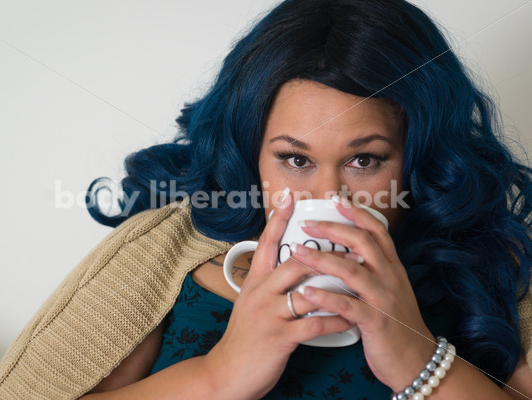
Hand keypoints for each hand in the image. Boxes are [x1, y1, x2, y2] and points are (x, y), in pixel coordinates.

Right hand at [206, 190, 354, 399]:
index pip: (266, 243)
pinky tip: (351, 320)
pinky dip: (336, 321)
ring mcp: (269, 314)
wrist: (228, 372)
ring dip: (339, 286)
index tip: (290, 197)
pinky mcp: (279, 337)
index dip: (277, 219)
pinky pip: (314, 324)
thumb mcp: (251, 303)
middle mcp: (260, 293)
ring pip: (308, 292)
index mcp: (255, 282)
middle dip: (326, 253)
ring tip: (361, 280)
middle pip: (294, 262)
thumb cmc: (245, 337)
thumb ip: (269, 285)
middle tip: (352, 245)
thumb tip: (292, 269)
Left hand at [291, 197, 435, 391]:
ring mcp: (384, 299)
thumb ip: (370, 271)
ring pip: (352, 271)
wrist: (416, 361)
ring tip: (296, 252)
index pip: (376, 231)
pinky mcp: (376, 322)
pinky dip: (326, 297)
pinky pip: (348, 306)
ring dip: (321, 259)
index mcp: (392, 268)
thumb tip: (343, 253)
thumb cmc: (394, 324)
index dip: (356, 213)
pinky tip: (306, 292)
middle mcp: (390, 278)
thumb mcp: (388, 291)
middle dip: (333, 229)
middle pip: (363, 243)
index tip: (335, 199)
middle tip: (306, 224)